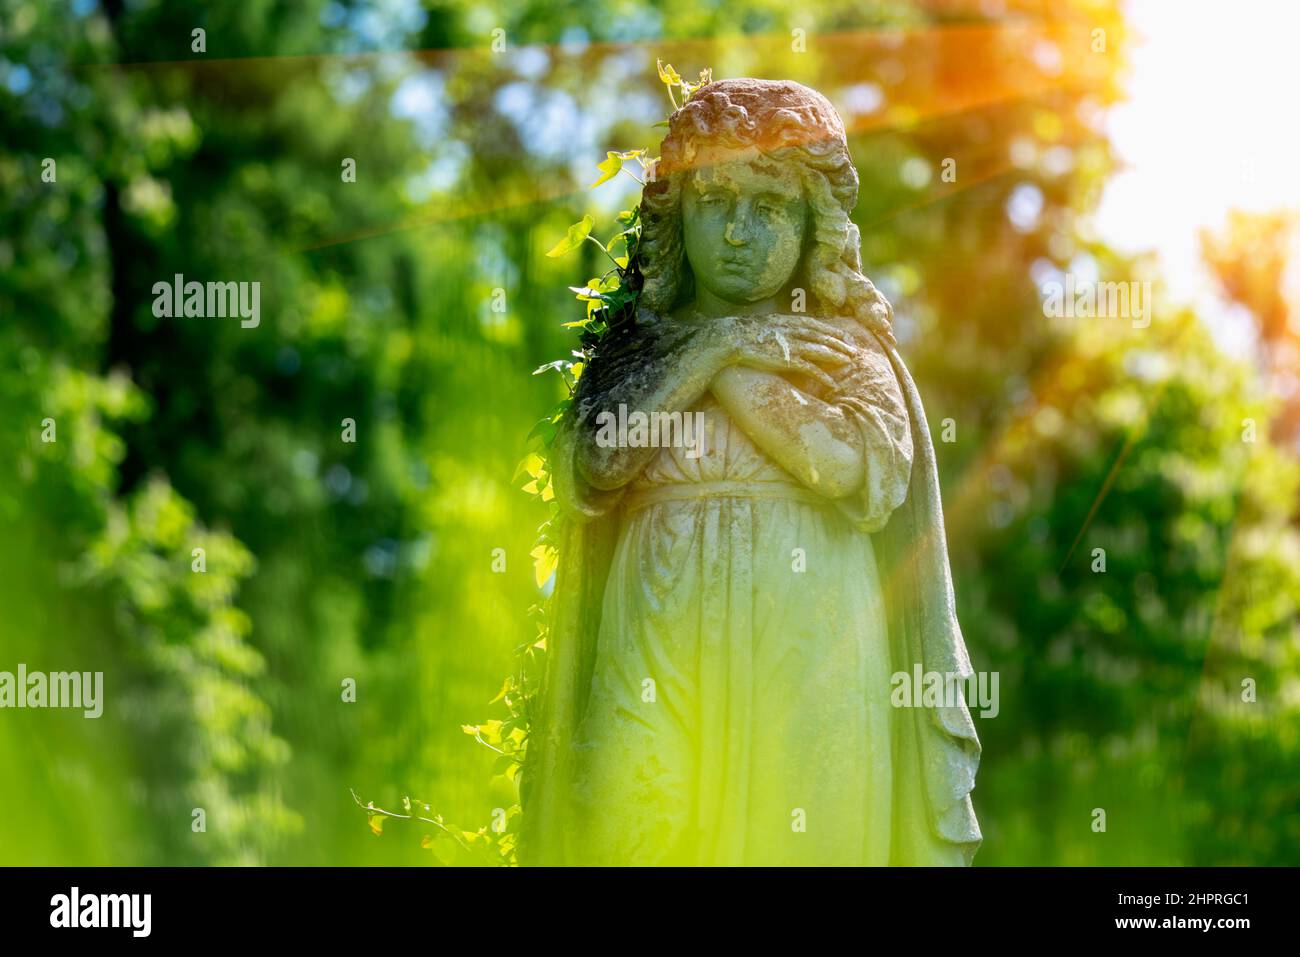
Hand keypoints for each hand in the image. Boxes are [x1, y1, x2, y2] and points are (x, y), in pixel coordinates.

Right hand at [727, 314, 859, 389]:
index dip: (833, 331)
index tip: (845, 336)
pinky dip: (823, 376)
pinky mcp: (787, 360)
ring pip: (821, 351)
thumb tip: (783, 329)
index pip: (817, 326)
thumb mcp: (765, 323)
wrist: (732, 338)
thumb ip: (778, 326)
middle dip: (840, 344)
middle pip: (823, 337)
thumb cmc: (744, 332)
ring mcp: (792, 346)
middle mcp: (794, 332)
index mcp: (788, 322)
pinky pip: (810, 369)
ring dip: (837, 356)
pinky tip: (832, 383)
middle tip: (854, 350)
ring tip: (849, 362)